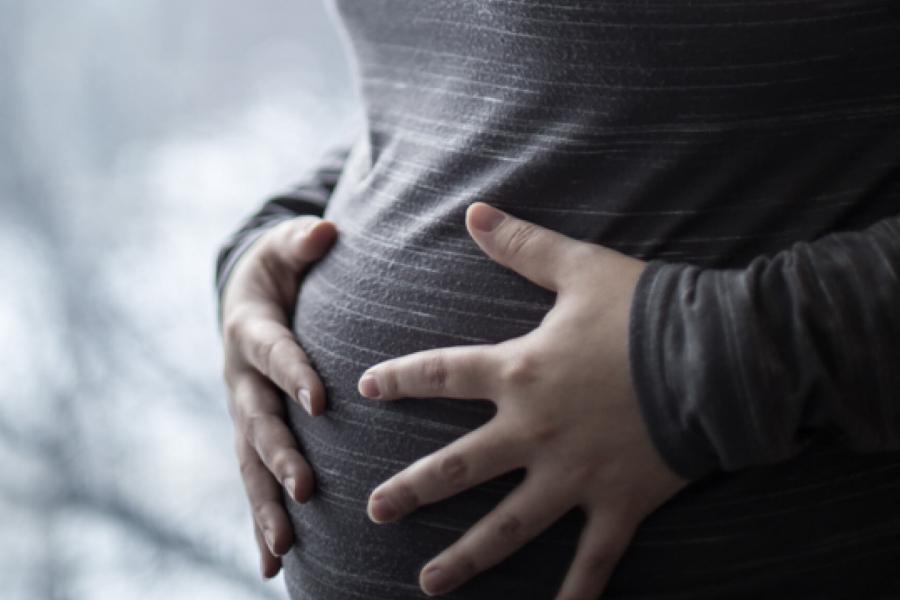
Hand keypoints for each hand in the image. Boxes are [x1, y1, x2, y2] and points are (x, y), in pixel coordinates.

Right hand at [221, 216, 336, 577]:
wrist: (248, 298)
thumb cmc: (279, 270)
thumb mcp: (286, 246)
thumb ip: (303, 241)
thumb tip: (326, 231)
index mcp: (251, 330)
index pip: (274, 354)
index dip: (294, 374)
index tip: (322, 401)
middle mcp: (241, 379)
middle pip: (257, 422)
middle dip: (279, 456)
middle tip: (306, 486)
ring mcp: (244, 412)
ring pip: (249, 465)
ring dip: (266, 505)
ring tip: (284, 547)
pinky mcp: (251, 435)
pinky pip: (253, 482)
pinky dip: (261, 523)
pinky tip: (273, 566)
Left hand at [357, 203, 688, 598]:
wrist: (719, 356)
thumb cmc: (648, 310)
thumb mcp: (580, 268)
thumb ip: (523, 245)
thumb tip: (474, 213)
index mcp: (520, 372)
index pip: (442, 374)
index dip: (401, 379)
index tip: (368, 388)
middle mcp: (534, 430)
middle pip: (458, 466)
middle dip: (412, 490)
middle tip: (374, 511)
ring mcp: (573, 475)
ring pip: (508, 526)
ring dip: (466, 557)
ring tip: (427, 582)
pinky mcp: (618, 502)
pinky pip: (592, 559)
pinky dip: (575, 593)